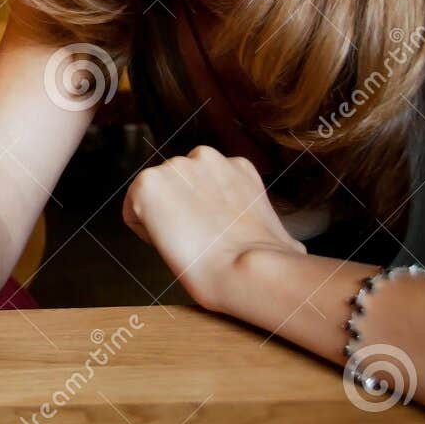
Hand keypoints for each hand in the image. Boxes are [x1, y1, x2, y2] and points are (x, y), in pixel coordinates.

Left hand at [122, 144, 306, 311]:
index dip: (202, 218)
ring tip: (189, 242)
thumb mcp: (277, 229)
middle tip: (200, 241)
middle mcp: (202, 156)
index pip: (197, 188)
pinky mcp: (147, 184)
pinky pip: (133, 213)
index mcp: (233, 164)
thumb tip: (291, 248)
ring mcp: (173, 167)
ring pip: (151, 201)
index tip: (215, 236)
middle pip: (173, 190)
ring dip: (160, 221)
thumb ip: (264, 223)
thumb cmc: (267, 262)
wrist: (247, 268)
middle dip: (179, 214)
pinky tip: (169, 241)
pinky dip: (144, 231)